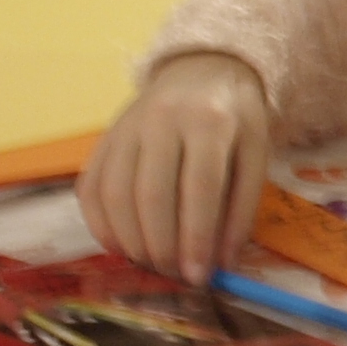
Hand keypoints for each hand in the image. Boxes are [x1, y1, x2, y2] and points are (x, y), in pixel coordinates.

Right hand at [78, 53, 269, 281]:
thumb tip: (221, 263)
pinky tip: (122, 246)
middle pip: (151, 195)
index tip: (198, 277)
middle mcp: (161, 120)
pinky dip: (101, 226)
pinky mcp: (102, 139)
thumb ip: (241, 208)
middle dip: (161, 247)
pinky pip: (91, 188)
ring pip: (115, 194)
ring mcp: (125, 128)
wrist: (201, 69)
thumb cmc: (235, 118)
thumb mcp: (255, 154)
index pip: (199, 188)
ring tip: (152, 265)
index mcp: (209, 120)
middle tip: (175, 276)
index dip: (196, 238)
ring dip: (130, 242)